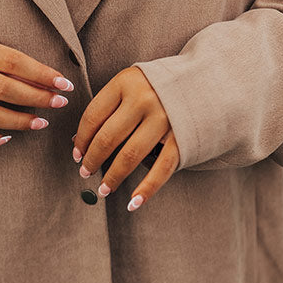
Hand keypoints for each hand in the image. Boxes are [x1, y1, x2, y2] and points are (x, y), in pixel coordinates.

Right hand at [0, 32, 73, 150]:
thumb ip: (5, 61)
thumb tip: (47, 81)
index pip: (13, 61)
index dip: (42, 74)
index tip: (65, 84)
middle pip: (3, 89)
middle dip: (37, 98)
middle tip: (59, 103)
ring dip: (19, 121)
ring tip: (41, 122)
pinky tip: (6, 139)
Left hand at [73, 66, 179, 210]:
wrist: (205, 80)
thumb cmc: (160, 84)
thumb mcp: (131, 83)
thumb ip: (108, 107)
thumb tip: (80, 142)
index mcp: (126, 82)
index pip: (93, 116)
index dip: (82, 139)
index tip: (77, 154)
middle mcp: (144, 99)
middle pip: (108, 137)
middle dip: (92, 160)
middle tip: (85, 172)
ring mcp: (165, 118)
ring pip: (130, 155)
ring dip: (113, 177)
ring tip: (103, 189)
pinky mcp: (183, 137)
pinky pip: (162, 168)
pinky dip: (147, 189)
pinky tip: (134, 202)